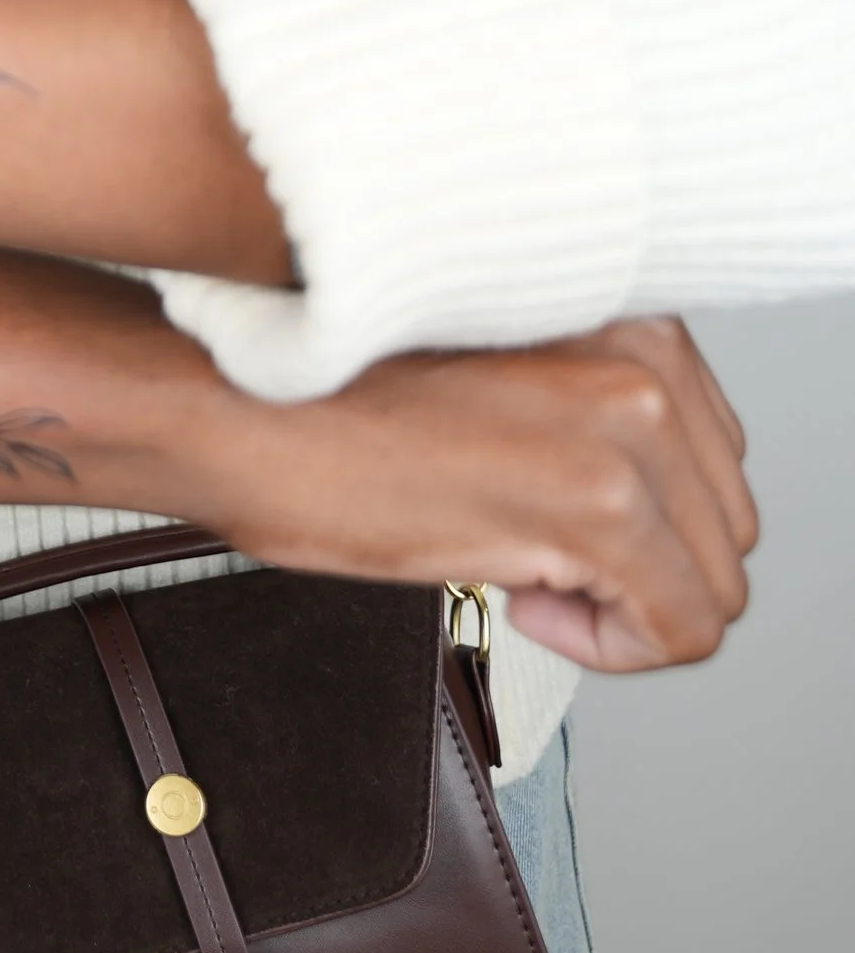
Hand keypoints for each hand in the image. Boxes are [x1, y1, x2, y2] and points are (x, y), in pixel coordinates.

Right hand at [191, 318, 756, 673]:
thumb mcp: (489, 359)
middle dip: (642, 564)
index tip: (553, 514)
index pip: (711, 450)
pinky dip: (613, 647)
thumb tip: (632, 478)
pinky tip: (522, 595)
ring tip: (522, 566)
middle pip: (727, 521)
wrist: (224, 401)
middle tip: (534, 553)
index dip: (638, 511)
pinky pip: (681, 631)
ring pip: (716, 581)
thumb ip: (582, 389)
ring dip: (625, 604)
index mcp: (622, 304)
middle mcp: (643, 353)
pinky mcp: (599, 509)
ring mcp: (626, 427)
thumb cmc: (322, 390)